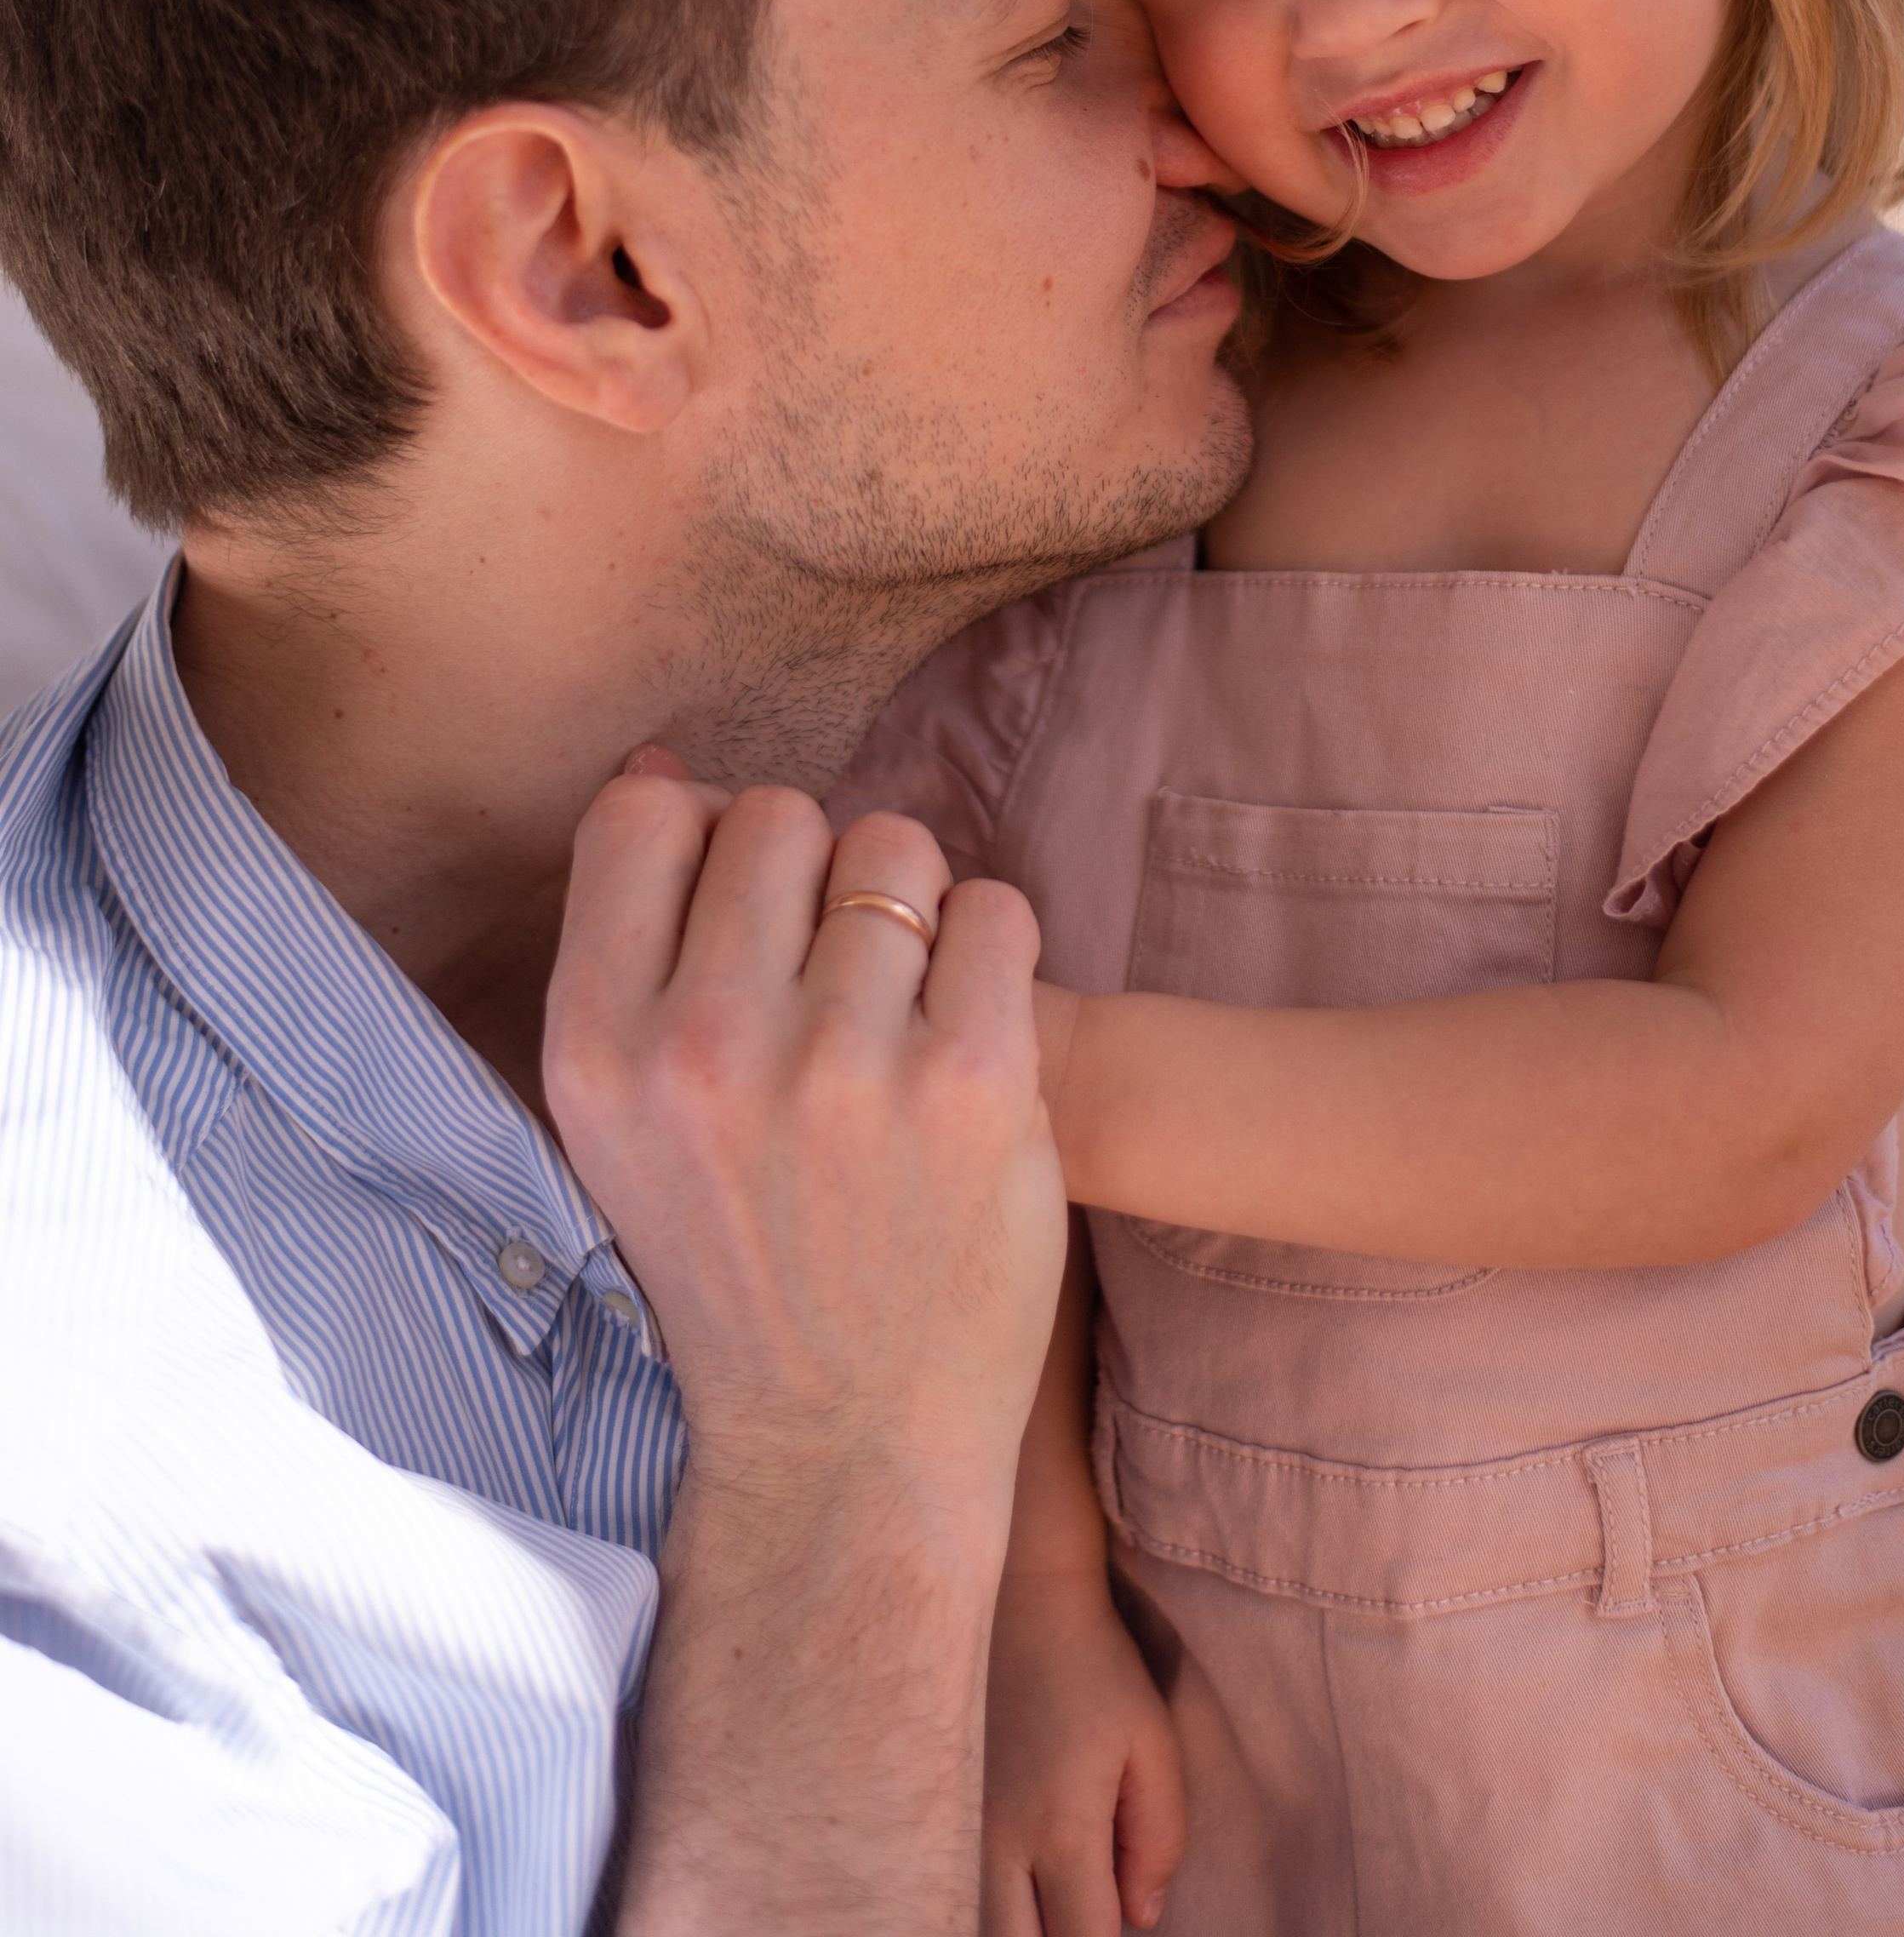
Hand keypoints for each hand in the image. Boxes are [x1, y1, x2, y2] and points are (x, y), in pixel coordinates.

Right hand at [546, 775, 1062, 1520]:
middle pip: (779, 813)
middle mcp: (705, 1049)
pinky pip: (997, 909)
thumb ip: (634, 948)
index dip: (704, 827)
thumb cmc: (739, 1266)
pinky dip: (993, 954)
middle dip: (816, 871)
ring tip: (901, 1013)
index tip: (741, 902)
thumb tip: (668, 766)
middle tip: (834, 974)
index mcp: (597, 1051)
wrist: (844, 1447)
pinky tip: (966, 1037)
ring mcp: (842, 1066)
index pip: (641, 815)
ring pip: (897, 850)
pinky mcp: (971, 1084)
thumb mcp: (621, 1123)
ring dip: (912, 912)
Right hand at [982, 1566, 1187, 1936]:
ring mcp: (971, 1831)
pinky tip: (1033, 1891)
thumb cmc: (1098, 1670)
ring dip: (1027, 1933)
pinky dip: (1000, 1910)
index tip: (1127, 1925)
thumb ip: (1158, 1838)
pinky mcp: (956, 1816)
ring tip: (1066, 1902)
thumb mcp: (1154, 1745)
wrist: (1023, 1603)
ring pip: (986, 1930)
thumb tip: (1141, 1918)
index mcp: (1061, 1828)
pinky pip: (970, 1894)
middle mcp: (1003, 1842)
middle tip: (1093, 1917)